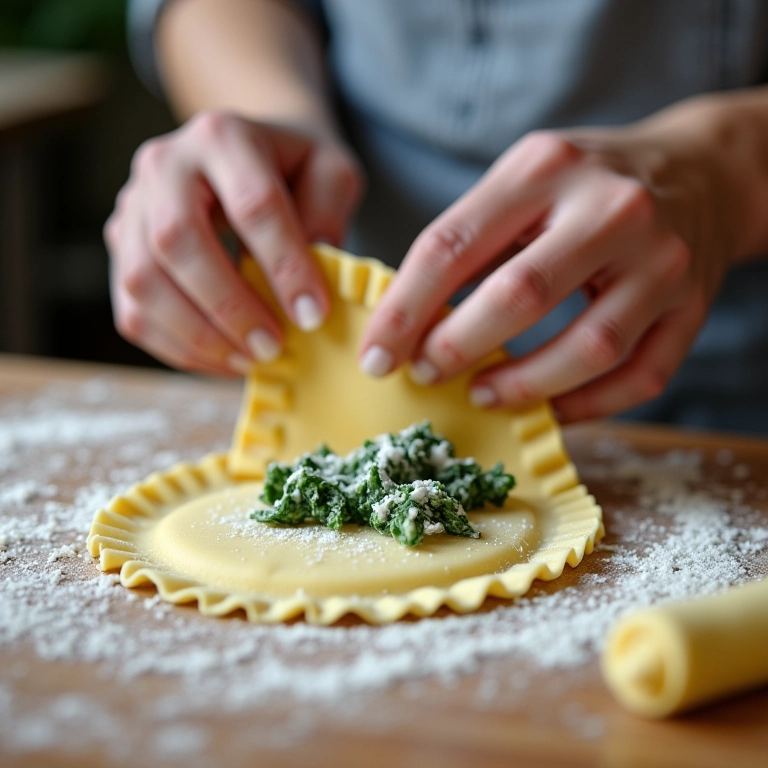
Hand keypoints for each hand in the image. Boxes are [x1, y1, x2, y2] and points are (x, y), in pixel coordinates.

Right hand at [106, 111, 361, 374]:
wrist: (246, 155)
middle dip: (230, 306)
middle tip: (274, 347)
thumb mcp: (331, 173)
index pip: (253, 204)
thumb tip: (310, 281)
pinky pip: (133, 311)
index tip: (313, 315)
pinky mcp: (122, 248)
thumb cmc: (295, 170)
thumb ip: (328, 217)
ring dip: (199, 335)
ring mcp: (132, 207)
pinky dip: (179, 347)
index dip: (284, 266)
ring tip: (251, 360)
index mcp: (223, 136)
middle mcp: (164, 165)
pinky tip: (225, 360)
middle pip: (177, 240)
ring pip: (143, 281)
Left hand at [359, 109, 744, 420]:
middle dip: (457, 347)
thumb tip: (408, 319)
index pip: (453, 245)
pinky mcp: (692, 307)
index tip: (376, 356)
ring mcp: (661, 261)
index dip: (404, 310)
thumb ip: (470, 239)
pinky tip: (547, 409)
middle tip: (424, 373)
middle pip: (520, 295)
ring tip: (481, 395)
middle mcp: (612, 208)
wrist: (702, 172)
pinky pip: (640, 378)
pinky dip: (587, 407)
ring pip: (589, 347)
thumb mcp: (524, 180)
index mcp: (546, 169)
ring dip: (522, 386)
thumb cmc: (587, 185)